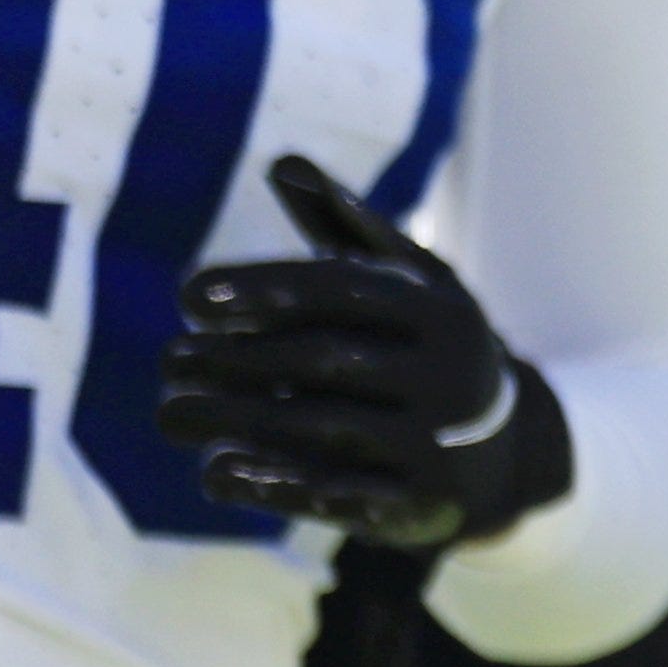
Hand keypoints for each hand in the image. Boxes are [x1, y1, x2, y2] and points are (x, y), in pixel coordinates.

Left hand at [155, 156, 572, 551]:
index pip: (343, 290)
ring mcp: (442, 444)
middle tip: (167, 362)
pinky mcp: (423, 504)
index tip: (187, 296)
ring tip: (170, 413)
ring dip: (238, 420)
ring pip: (326, 428)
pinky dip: (275, 485)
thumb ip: (342, 227)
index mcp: (441, 310)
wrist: (501, 456)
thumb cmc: (423, 349)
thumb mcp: (404, 284)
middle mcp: (451, 375)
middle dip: (235, 360)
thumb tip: (282, 162)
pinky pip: (341, 497)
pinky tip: (215, 472)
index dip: (263, 288)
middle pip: (326, 360)